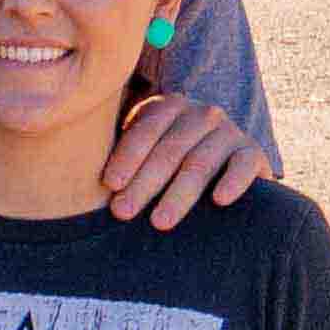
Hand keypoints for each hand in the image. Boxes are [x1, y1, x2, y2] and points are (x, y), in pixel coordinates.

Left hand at [100, 91, 276, 226]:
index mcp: (168, 108)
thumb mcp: (144, 151)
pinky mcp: (252, 152)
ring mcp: (229, 132)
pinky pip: (244, 165)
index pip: (144, 131)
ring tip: (160, 222)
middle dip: (144, 184)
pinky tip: (219, 200)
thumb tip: (76, 185)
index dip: (126, 157)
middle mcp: (201, 114)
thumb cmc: (164, 161)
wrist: (223, 163)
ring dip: (179, 194)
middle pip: (169, 150)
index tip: (109, 185)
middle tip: (123, 212)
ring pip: (201, 162)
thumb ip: (120, 158)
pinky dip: (234, 182)